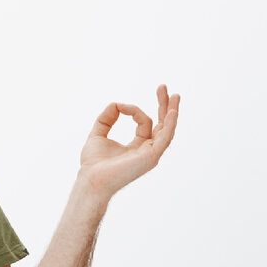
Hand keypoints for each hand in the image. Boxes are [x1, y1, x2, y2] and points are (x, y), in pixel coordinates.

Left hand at [78, 84, 179, 198]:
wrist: (91, 178)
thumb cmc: (93, 163)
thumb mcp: (98, 134)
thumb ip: (107, 118)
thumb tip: (116, 104)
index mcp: (137, 146)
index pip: (144, 122)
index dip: (133, 110)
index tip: (120, 106)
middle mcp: (147, 150)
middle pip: (162, 124)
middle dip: (164, 105)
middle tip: (163, 87)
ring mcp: (151, 154)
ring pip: (167, 130)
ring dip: (172, 112)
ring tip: (176, 95)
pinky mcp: (151, 157)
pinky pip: (165, 138)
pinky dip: (169, 124)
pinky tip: (172, 111)